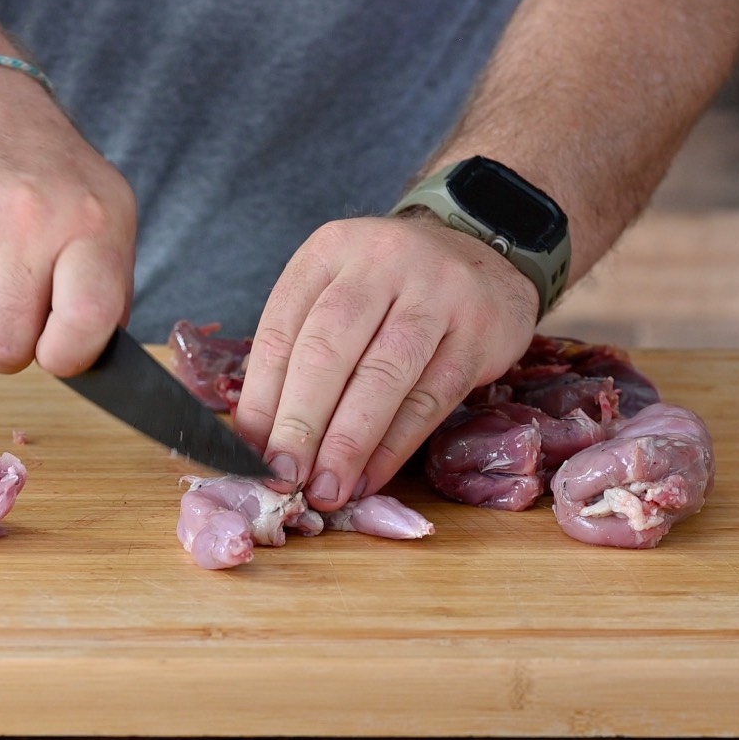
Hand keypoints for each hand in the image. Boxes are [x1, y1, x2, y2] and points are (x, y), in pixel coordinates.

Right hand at [0, 65, 136, 376]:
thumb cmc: (50, 177)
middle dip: (7, 345)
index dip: (66, 357)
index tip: (55, 351)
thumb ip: (109, 290)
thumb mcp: (107, 216)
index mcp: (93, 224)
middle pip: (6, 344)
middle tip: (11, 310)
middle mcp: (30, 217)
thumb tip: (91, 359)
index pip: (85, 324)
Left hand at [233, 214, 539, 510]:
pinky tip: (370, 477)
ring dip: (348, 443)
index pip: (283, 329)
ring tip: (326, 488)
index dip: (263, 397)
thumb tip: (263, 438)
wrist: (487, 263)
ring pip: (383, 376)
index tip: (251, 452)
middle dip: (300, 423)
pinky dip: (395, 446)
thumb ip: (301, 352)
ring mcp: (438, 294)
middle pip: (329, 349)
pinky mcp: (479, 333)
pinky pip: (430, 398)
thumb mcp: (340, 294)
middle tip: (284, 476)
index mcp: (331, 251)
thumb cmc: (396, 292)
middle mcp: (382, 262)